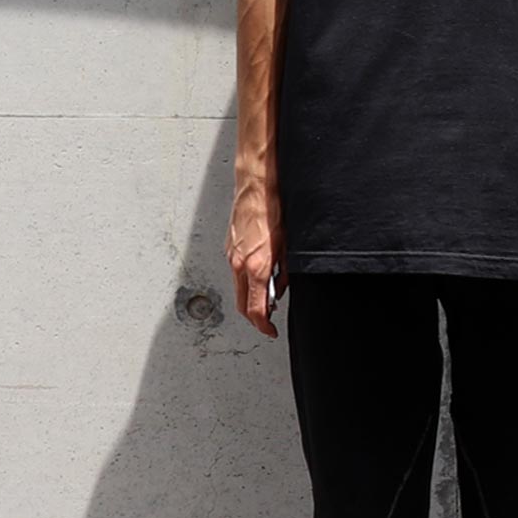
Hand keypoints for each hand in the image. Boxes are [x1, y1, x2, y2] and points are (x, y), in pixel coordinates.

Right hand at [224, 183, 287, 338]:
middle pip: (242, 304)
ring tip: (268, 295)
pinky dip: (246, 281)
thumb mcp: (288, 245)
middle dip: (255, 316)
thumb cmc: (273, 209)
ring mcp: (232, 256)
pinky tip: (259, 274)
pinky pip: (236, 272)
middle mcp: (239, 264)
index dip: (263, 325)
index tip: (271, 330)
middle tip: (269, 319)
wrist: (256, 186)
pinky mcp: (230, 247)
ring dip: (250, 297)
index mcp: (256, 266)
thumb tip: (280, 289)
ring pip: (238, 288)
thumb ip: (285, 272)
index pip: (255, 309)